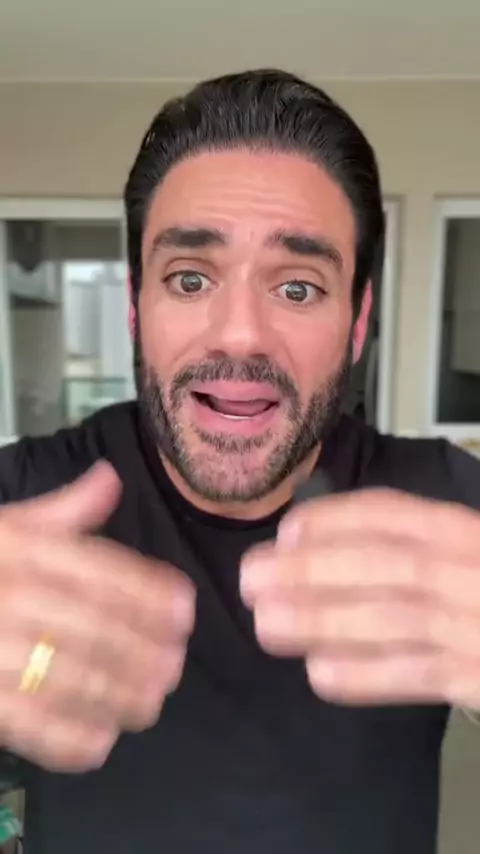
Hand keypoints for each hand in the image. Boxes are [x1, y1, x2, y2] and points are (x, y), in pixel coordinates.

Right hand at [0, 463, 194, 771]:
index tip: (184, 610)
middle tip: (174, 669)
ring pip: (64, 676)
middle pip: (90, 625)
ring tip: (149, 705)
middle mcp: (9, 592)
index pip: (95, 569)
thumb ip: (62, 510)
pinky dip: (65, 739)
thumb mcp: (7, 527)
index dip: (146, 590)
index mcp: (21, 547)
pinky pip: (26, 724)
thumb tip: (110, 478)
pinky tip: (100, 743)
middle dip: (139, 650)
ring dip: (115, 695)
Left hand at [240, 488, 479, 707]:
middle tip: (252, 578)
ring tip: (267, 623)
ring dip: (325, 620)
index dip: (337, 520)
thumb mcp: (470, 548)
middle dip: (315, 571)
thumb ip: (428, 540)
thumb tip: (324, 536)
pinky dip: (370, 676)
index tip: (286, 530)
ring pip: (396, 619)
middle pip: (387, 565)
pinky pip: (421, 677)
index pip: (398, 515)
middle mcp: (478, 570)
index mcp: (472, 530)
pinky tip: (320, 673)